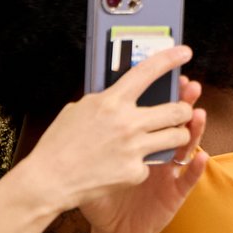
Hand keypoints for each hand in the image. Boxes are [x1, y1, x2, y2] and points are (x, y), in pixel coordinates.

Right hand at [11, 45, 198, 214]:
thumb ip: (104, 101)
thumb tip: (120, 95)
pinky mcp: (135, 172)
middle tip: (181, 111)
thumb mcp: (77, 110)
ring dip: (176, 136)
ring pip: (177, 137)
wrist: (48, 180)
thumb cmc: (58, 145)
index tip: (184, 52)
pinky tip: (124, 166)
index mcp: (111, 102)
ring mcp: (133, 149)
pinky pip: (151, 164)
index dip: (170, 58)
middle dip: (184, 109)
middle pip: (176, 110)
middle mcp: (127, 123)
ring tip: (166, 138)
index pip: (148, 72)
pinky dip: (142, 164)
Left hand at [76, 79, 209, 232]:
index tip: (171, 67)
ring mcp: (168, 170)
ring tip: (197, 114)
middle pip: (176, 120)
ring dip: (194, 129)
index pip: (155, 107)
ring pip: (188, 145)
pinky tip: (201, 155)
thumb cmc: (95, 187)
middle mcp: (157, 149)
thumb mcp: (93, 154)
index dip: (165, 89)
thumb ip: (98, 130)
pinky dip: (196, 167)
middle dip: (183, 102)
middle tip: (188, 86)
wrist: (104, 225)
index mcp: (137, 137)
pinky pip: (187, 178)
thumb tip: (92, 98)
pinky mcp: (173, 193)